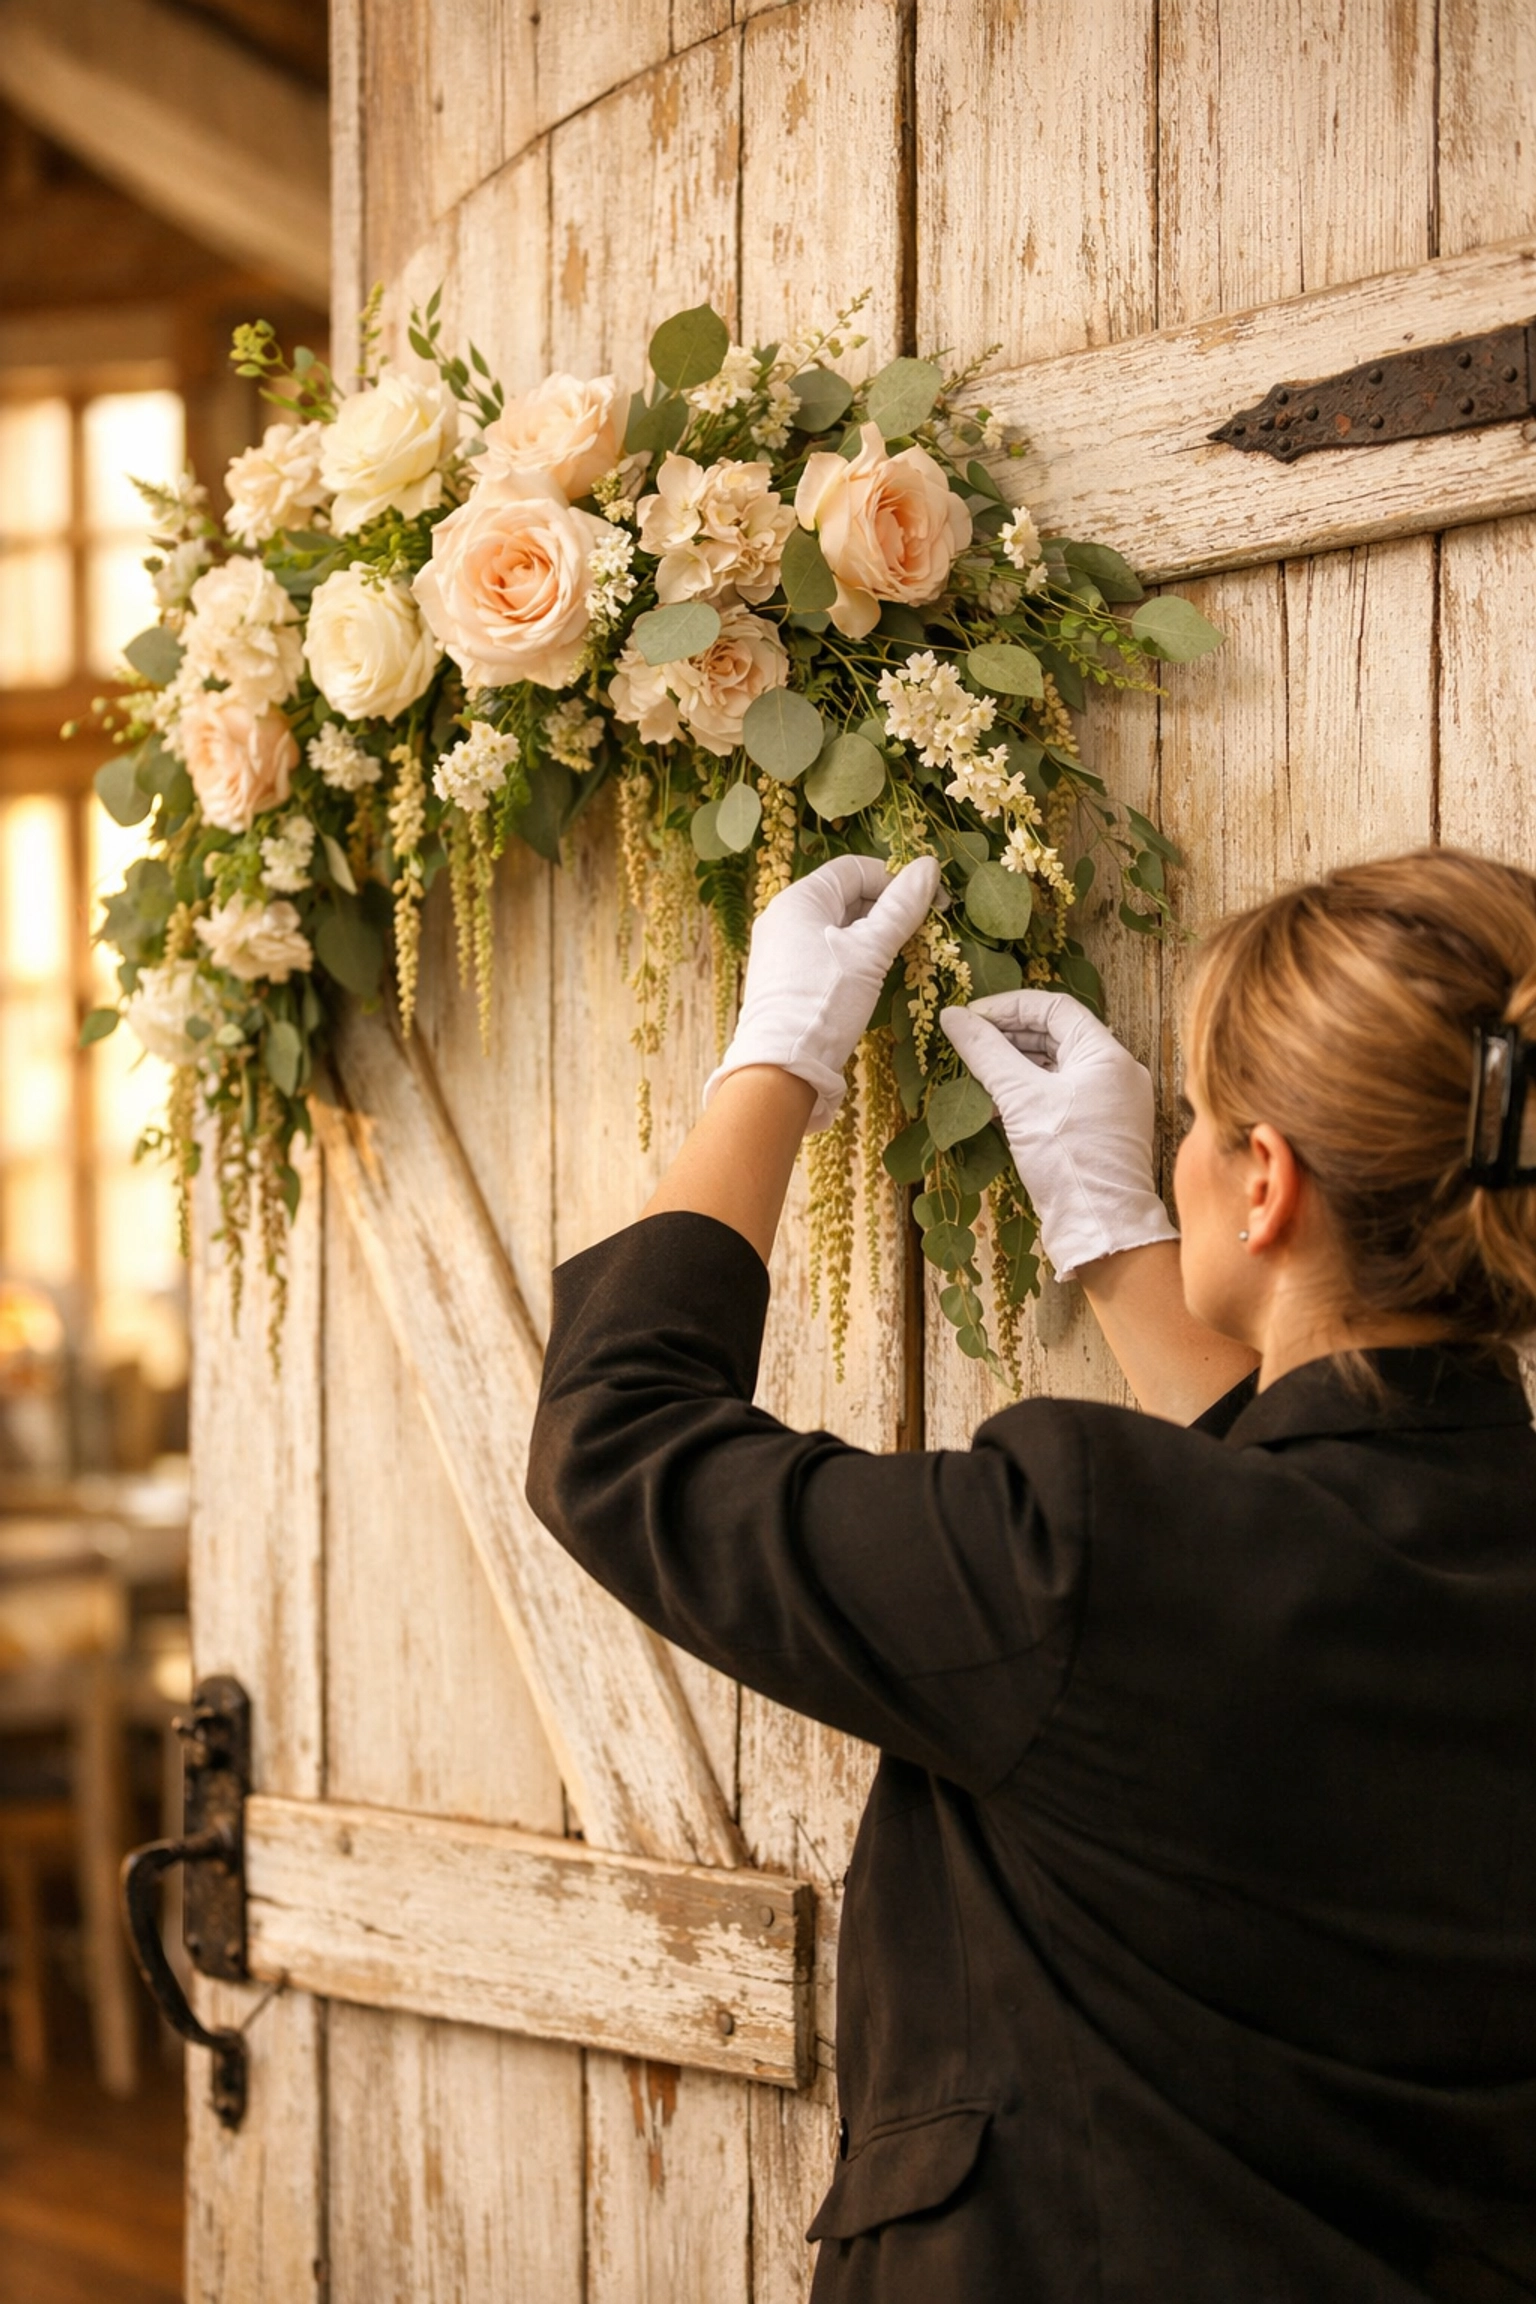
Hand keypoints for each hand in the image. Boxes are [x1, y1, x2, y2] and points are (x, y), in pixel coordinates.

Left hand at [707, 854, 939, 1130]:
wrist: (782, 1068)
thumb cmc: (826, 1001)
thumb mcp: (871, 951)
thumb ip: (901, 908)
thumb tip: (929, 866)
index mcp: (799, 898)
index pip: (855, 869)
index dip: (896, 879)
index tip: (931, 903)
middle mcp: (784, 917)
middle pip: (846, 896)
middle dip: (888, 908)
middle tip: (924, 931)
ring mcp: (783, 949)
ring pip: (839, 927)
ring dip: (875, 935)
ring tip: (904, 954)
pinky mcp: (787, 978)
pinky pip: (827, 952)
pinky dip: (856, 956)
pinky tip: (875, 975)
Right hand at [940, 990, 1177, 1280]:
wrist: (1100, 1228)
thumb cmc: (1069, 1160)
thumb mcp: (1021, 1100)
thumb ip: (987, 1053)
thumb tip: (953, 1017)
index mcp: (1106, 1055)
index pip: (1054, 1008)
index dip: (1008, 1006)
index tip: (969, 1017)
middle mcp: (1113, 1072)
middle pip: (1054, 1035)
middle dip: (1007, 1036)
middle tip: (967, 1041)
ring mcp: (1107, 1102)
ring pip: (1053, 1067)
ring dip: (1012, 1066)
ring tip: (973, 1071)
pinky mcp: (1095, 1130)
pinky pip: (1057, 1096)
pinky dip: (1025, 1093)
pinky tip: (991, 1103)